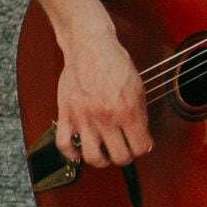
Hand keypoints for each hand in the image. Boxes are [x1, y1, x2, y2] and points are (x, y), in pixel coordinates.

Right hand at [51, 21, 150, 169]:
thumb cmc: (114, 63)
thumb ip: (140, 115)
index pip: (140, 147)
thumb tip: (141, 137)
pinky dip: (71, 154)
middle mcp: (106, 117)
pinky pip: (63, 144)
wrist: (89, 46)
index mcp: (127, 111)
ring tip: (103, 153)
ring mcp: (84, 118)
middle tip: (122, 149)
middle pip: (119, 157)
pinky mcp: (66, 114)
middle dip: (124, 156)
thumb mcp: (138, 88)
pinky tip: (78, 151)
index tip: (139, 144)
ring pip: (93, 157)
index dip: (142, 148)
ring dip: (101, 160)